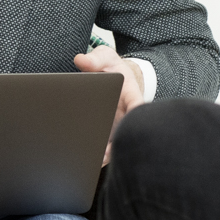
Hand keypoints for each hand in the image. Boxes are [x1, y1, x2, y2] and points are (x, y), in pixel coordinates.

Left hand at [73, 46, 146, 163]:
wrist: (111, 76)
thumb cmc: (110, 67)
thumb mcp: (104, 58)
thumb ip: (94, 59)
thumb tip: (81, 60)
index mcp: (130, 93)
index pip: (138, 104)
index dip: (137, 114)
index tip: (133, 124)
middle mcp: (128, 112)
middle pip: (129, 128)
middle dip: (121, 140)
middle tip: (107, 152)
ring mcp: (120, 123)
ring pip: (119, 140)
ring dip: (110, 152)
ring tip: (97, 160)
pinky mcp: (110, 131)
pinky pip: (108, 144)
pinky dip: (101, 154)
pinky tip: (90, 161)